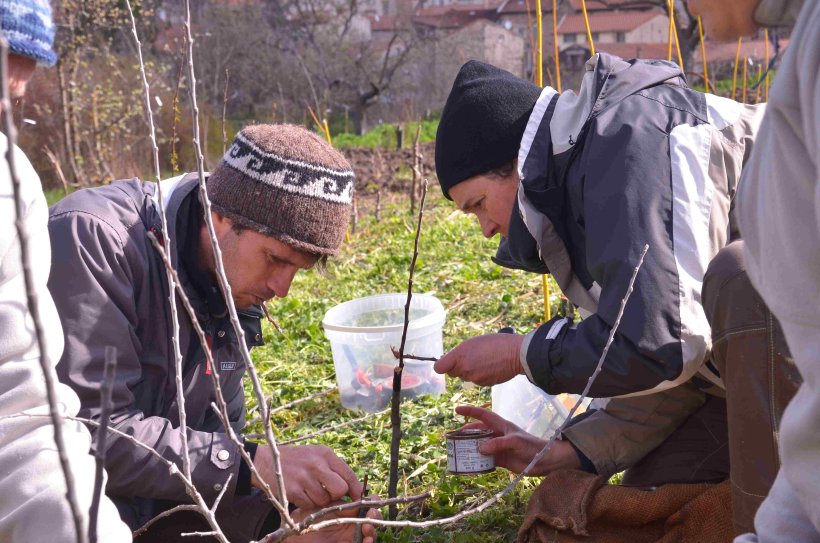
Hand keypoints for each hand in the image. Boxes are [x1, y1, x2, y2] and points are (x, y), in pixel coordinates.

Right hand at [252, 444, 362, 509]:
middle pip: (340, 489)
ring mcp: (304, 478)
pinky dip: (307, 503)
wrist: (268, 460)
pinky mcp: (293, 490)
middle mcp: (316, 464)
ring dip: (320, 500)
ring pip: (324, 500)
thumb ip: (334, 468)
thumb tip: (354, 487)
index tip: (358, 497)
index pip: (349, 474)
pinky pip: (309, 504)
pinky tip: (301, 493)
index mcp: (325, 454)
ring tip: (310, 490)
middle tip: (328, 493)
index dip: (356, 489)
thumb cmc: (297, 459)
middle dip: (336, 495)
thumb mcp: (317, 455)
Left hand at [285, 501, 381, 542]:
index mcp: (347, 512)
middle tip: (371, 515)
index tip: (371, 500)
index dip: (372, 502)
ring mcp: (350, 537)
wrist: (295, 536)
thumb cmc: (304, 520)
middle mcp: (351, 524)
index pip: (365, 506)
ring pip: (370, 534)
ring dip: (373, 530)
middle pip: (371, 520)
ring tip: (368, 528)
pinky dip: (368, 542)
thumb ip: (332, 500)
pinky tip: (367, 540)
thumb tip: (345, 490)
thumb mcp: (318, 506)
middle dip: (375, 516)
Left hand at [433, 334, 523, 385]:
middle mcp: (465, 368)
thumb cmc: (496, 343)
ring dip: (471, 371)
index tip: (447, 363)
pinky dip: (481, 376)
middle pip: (453, 373)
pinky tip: (490, 367)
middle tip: (471, 359)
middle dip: (458, 368)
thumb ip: (460, 353)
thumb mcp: (473, 342)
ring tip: (484, 361)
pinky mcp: (483, 384)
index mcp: (460, 355)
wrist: (516, 354)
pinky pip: (477, 381)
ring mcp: (474, 378)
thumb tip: (451, 362)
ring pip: (466, 377)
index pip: (439, 368)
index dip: (443, 365)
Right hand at [456, 405, 580, 474]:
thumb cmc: (532, 446)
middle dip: (465, 433)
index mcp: (501, 425)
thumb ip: (497, 444)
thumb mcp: (515, 442)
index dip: (470, 411)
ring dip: (469, 449)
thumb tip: (479, 449)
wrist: (545, 461)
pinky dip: (477, 462)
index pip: (483, 415)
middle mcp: (497, 435)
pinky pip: (485, 460)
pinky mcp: (500, 460)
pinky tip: (469, 466)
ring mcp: (498, 447)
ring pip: (479, 446)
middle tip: (452, 438)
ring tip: (457, 453)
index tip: (457, 410)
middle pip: (477, 432)